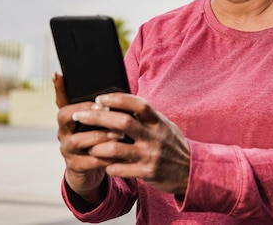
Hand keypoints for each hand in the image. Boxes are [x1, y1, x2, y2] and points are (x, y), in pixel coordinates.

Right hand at [54, 73, 120, 204]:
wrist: (89, 168)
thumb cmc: (95, 137)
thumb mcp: (95, 120)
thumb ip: (98, 104)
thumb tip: (103, 83)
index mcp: (68, 117)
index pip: (61, 99)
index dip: (62, 89)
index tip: (74, 83)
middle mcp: (63, 131)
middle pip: (64, 115)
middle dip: (86, 111)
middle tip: (105, 109)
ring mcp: (67, 149)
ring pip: (77, 140)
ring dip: (99, 136)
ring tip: (119, 134)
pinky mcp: (75, 165)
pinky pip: (89, 161)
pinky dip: (105, 157)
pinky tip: (120, 154)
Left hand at [73, 93, 190, 194]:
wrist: (191, 171)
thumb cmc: (171, 144)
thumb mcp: (163, 126)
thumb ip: (145, 116)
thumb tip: (119, 101)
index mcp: (158, 122)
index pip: (138, 104)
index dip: (117, 99)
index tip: (100, 98)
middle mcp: (155, 137)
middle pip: (123, 122)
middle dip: (98, 117)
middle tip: (80, 115)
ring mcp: (150, 155)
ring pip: (117, 148)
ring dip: (98, 146)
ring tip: (89, 145)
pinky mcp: (147, 173)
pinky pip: (120, 169)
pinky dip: (108, 166)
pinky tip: (103, 164)